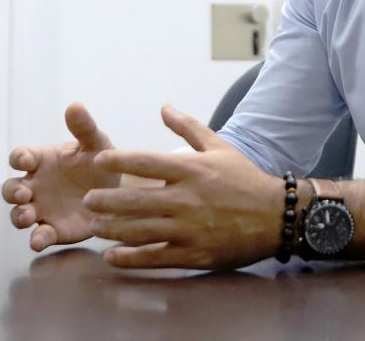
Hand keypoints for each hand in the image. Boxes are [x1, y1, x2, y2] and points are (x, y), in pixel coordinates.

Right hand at [2, 103, 120, 251]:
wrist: (118, 190)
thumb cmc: (99, 161)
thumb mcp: (96, 142)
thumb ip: (84, 127)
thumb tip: (75, 105)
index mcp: (42, 161)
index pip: (20, 157)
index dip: (19, 158)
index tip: (26, 160)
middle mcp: (36, 186)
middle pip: (11, 189)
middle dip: (12, 192)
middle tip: (23, 193)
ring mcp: (43, 209)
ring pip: (18, 214)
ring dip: (18, 216)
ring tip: (27, 216)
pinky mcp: (54, 230)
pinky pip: (39, 236)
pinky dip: (36, 239)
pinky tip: (39, 240)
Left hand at [84, 104, 279, 269]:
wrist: (277, 216)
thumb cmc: (245, 179)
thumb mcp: (219, 147)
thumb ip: (188, 127)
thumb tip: (164, 107)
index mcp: (192, 169)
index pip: (146, 162)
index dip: (119, 160)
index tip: (99, 160)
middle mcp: (187, 199)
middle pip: (135, 199)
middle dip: (106, 201)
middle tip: (87, 200)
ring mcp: (190, 229)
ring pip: (140, 230)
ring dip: (112, 229)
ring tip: (94, 227)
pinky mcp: (195, 254)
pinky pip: (155, 257)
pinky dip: (130, 258)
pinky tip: (112, 256)